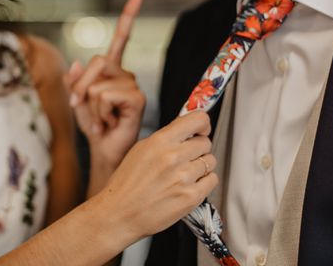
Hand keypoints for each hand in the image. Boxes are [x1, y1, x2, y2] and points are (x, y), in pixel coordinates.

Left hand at [65, 0, 145, 169]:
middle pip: (97, 61)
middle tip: (79, 104)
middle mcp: (124, 74)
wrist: (103, 149)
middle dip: (81, 85)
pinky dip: (100, 113)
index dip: (129, 16)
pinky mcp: (136, 100)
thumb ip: (74, 80)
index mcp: (111, 70)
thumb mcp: (77, 100)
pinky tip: (108, 124)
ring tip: (100, 119)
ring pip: (98, 84)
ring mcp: (132, 86)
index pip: (122, 38)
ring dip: (91, 106)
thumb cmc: (93, 125)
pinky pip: (107, 96)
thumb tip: (75, 63)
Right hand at [92, 111, 217, 239]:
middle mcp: (173, 156)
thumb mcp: (141, 149)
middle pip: (205, 142)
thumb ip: (166, 137)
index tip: (201, 130)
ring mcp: (183, 177)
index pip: (198, 120)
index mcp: (160, 141)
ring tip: (184, 174)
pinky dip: (204, 182)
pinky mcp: (191, 197)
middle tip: (186, 157)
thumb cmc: (127, 183)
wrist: (120, 213)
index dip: (203, 124)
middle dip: (198, 148)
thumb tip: (186, 128)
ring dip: (201, 166)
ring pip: (210, 161)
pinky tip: (189, 185)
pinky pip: (212, 180)